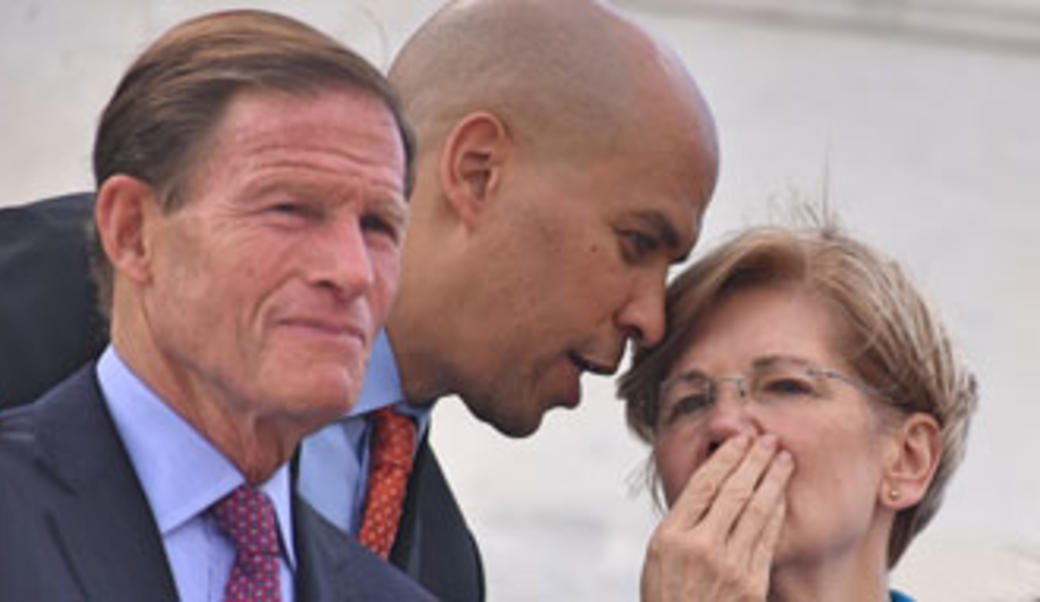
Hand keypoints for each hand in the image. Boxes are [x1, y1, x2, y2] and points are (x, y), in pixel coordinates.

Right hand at [640, 434, 792, 601]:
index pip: (704, 484)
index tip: (739, 440)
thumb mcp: (658, 557)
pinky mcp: (751, 584)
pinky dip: (775, 512)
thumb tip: (711, 485)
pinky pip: (767, 538)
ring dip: (772, 480)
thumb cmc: (668, 596)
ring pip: (756, 510)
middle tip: (769, 440)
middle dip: (754, 461)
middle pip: (733, 491)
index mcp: (671, 536)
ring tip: (783, 459)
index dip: (725, 458)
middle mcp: (700, 547)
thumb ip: (682, 523)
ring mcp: (728, 566)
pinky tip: (780, 496)